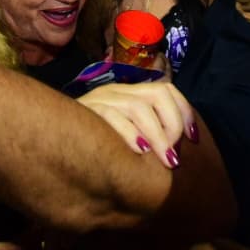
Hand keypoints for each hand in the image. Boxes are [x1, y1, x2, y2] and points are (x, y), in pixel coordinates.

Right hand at [75, 80, 195, 169]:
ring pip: (137, 106)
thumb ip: (152, 134)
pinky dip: (129, 134)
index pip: (166, 89)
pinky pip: (112, 117)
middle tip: (173, 156)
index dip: (184, 112)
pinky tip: (138, 151)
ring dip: (156, 135)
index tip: (194, 139)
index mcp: (131, 93)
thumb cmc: (98, 145)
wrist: (56, 142)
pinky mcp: (86, 111)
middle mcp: (118, 91)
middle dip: (172, 125)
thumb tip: (182, 146)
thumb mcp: (130, 136)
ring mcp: (101, 98)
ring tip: (165, 160)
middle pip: (157, 93)